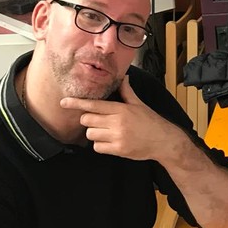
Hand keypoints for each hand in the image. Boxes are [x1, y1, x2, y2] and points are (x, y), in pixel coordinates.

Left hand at [64, 75, 183, 161]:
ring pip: (91, 134)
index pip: (93, 104)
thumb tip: (123, 77)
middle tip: (98, 121)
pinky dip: (101, 145)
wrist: (164, 140)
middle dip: (88, 120)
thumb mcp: (139, 104)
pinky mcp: (118, 150)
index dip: (77, 103)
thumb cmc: (151, 121)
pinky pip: (97, 147)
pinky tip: (111, 142)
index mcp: (121, 109)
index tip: (64, 102)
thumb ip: (127, 92)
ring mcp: (117, 137)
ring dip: (95, 133)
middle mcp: (117, 122)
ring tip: (107, 133)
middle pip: (87, 120)